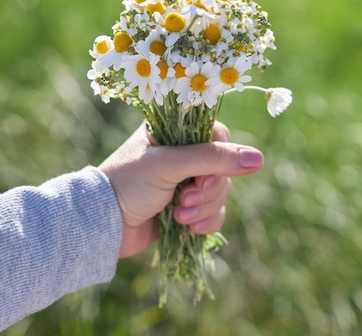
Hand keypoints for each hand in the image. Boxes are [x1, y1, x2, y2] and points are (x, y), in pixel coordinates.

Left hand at [98, 121, 263, 257]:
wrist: (102, 226)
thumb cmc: (129, 184)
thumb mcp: (170, 165)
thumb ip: (213, 158)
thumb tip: (259, 159)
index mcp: (174, 132)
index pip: (217, 134)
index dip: (220, 156)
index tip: (204, 176)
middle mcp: (182, 155)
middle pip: (223, 167)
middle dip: (209, 189)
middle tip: (186, 198)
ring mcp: (185, 182)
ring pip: (221, 192)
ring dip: (205, 208)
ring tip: (180, 216)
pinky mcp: (186, 208)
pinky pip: (214, 212)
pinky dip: (206, 222)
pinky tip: (188, 228)